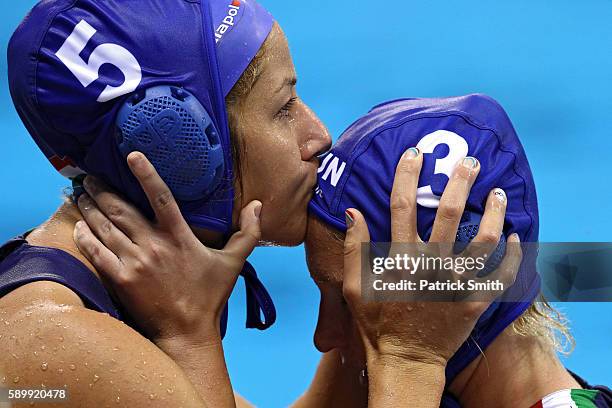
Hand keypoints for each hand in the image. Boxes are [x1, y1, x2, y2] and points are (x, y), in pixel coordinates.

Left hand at [73, 152, 260, 343]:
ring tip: (79, 194)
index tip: (131, 155)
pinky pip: (96, 253)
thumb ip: (248, 232)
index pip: (161, 197)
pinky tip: (77, 226)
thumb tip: (257, 205)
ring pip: (105, 227)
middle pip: (121, 209)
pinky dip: (84, 237)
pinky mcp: (120, 280)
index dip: (146, 174)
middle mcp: (154, 245)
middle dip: (102, 189)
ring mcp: (135, 262)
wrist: (187, 332)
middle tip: (89, 176)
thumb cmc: (209, 296)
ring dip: (89, 208)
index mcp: (179, 236)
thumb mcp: (233, 262)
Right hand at [342, 148, 522, 367]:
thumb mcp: (354, 287)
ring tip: (499, 193)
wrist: (405, 360)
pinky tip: (515, 237)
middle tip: (471, 162)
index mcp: (399, 258)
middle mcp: (430, 264)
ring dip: (494, 213)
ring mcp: (455, 283)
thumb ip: (353, 249)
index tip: (414, 153)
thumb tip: (353, 211)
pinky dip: (511, 255)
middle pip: (448, 213)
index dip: (406, 175)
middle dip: (460, 182)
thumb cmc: (376, 323)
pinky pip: (500, 275)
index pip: (401, 206)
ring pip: (482, 240)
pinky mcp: (475, 301)